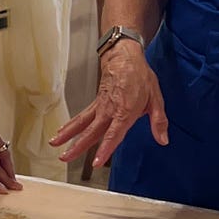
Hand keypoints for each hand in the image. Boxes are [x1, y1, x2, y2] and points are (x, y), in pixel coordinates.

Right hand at [50, 41, 166, 168]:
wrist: (124, 56)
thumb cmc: (140, 76)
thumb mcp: (156, 98)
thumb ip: (159, 121)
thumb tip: (163, 139)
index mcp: (125, 112)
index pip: (113, 135)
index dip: (104, 149)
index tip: (96, 162)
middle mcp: (109, 111)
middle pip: (91, 132)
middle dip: (77, 146)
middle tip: (65, 158)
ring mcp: (100, 107)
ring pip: (82, 124)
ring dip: (68, 135)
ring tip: (55, 145)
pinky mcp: (95, 103)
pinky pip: (81, 116)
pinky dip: (70, 125)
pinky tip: (61, 132)